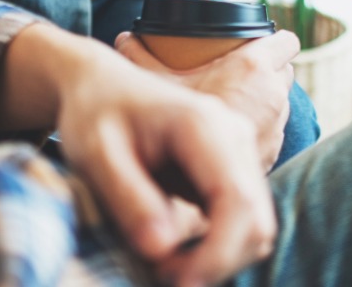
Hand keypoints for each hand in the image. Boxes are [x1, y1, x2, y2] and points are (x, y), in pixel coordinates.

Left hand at [40, 32, 276, 286]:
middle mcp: (235, 136)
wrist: (102, 84)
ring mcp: (240, 152)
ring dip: (218, 258)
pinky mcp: (234, 170)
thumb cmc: (94, 114)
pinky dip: (217, 247)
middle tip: (159, 274)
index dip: (217, 254)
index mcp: (205, 125)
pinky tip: (175, 251)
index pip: (237, 201)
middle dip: (216, 262)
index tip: (176, 283)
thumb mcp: (95, 153)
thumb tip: (162, 250)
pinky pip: (243, 221)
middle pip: (257, 221)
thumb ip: (128, 198)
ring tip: (163, 262)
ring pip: (256, 226)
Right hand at [115, 30, 298, 170]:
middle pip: (284, 73)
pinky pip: (273, 135)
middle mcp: (274, 96)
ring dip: (265, 103)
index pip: (286, 41)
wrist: (178, 182)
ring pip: (281, 106)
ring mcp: (277, 128)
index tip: (260, 43)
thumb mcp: (152, 82)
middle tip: (242, 74)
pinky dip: (260, 132)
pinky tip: (235, 135)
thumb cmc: (171, 125)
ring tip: (237, 103)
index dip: (275, 40)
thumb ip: (139, 55)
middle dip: (269, 71)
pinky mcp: (273, 155)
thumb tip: (124, 38)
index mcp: (253, 68)